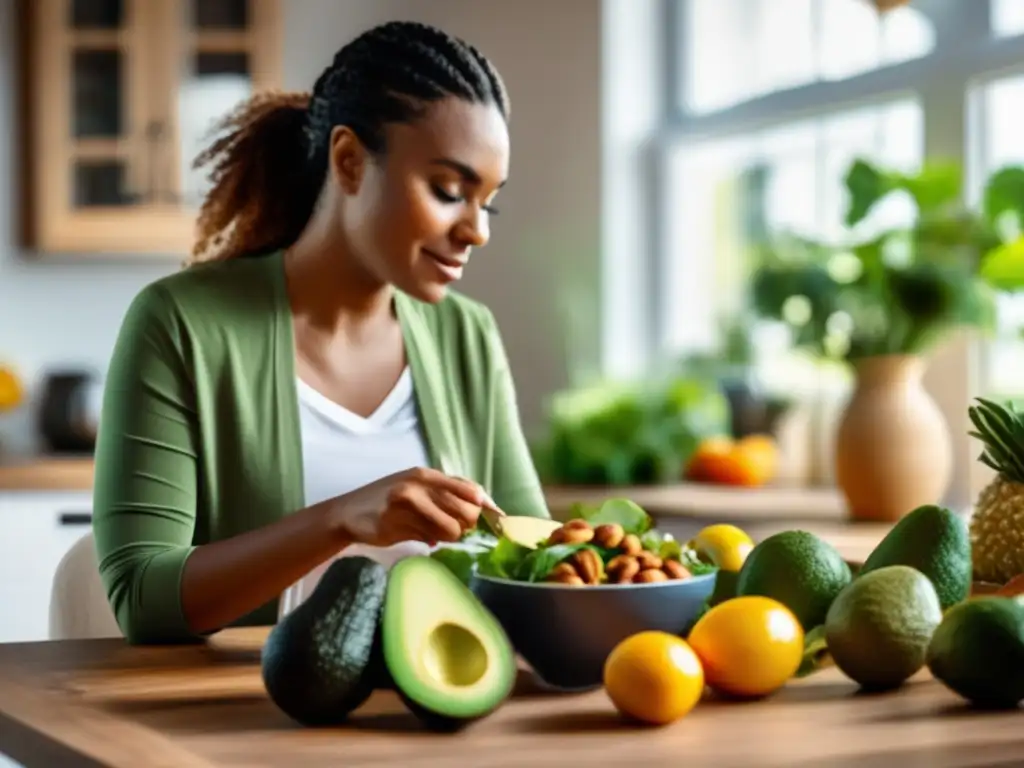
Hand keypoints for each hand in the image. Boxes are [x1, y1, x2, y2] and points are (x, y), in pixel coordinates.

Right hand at [329, 467, 485, 546]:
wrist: (348, 513)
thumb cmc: (389, 499)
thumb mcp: (417, 486)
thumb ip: (447, 492)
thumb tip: (486, 506)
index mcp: (427, 474)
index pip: (471, 490)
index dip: (486, 508)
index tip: (496, 521)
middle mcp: (418, 485)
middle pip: (466, 512)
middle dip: (467, 526)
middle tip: (455, 530)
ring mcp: (406, 505)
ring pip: (450, 530)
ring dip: (448, 537)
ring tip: (435, 533)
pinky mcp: (396, 524)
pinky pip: (429, 540)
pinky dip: (430, 541)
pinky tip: (419, 535)